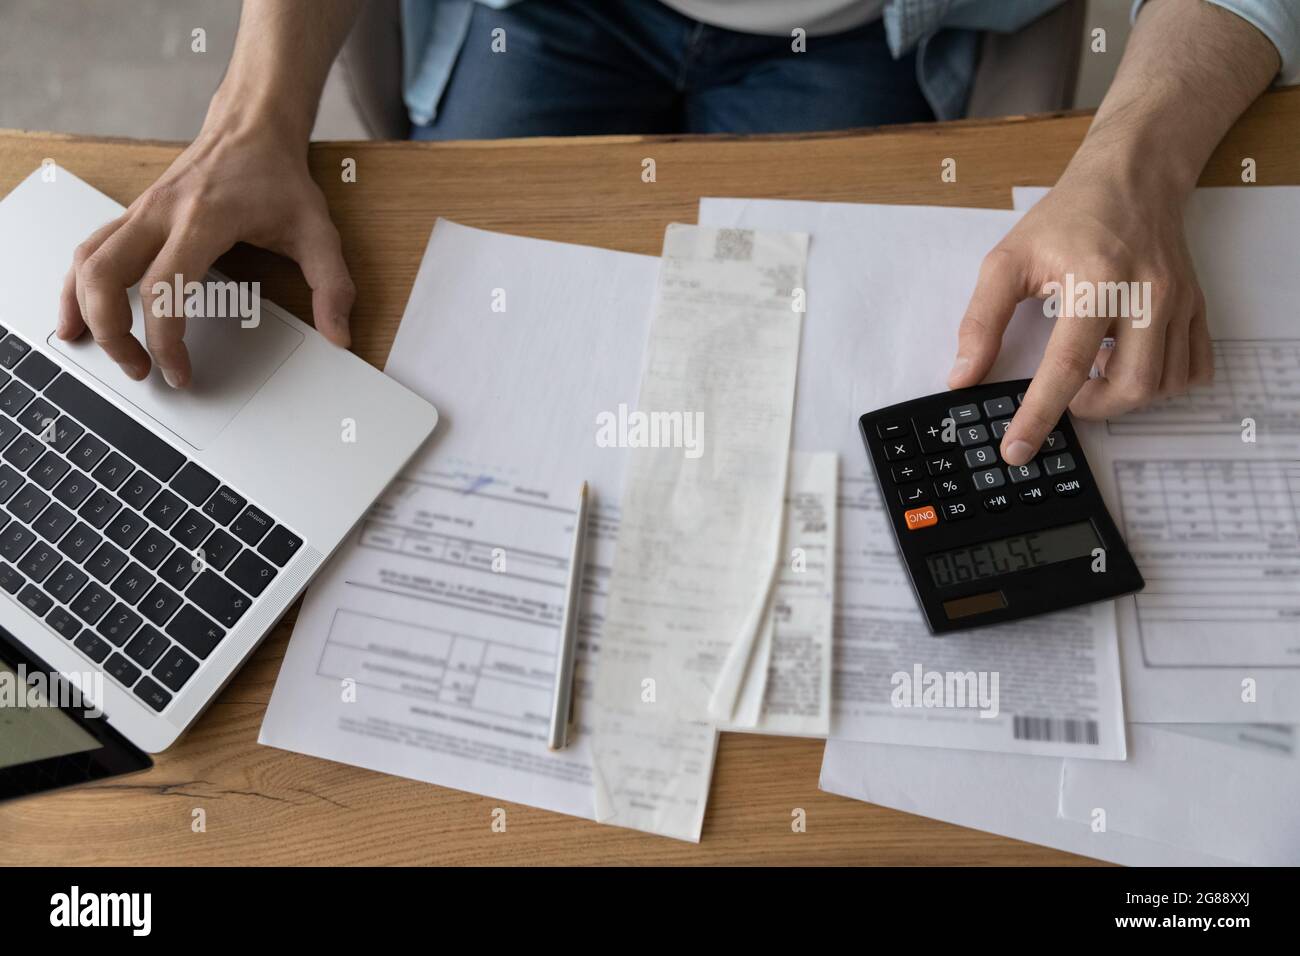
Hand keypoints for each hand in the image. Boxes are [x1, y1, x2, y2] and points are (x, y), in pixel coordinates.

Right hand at [58, 112, 353, 387]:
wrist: (252, 127)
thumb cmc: (279, 178)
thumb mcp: (318, 232)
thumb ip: (332, 287)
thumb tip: (339, 335)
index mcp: (202, 220)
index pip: (163, 289)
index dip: (165, 341)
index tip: (179, 373)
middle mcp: (159, 213)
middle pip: (104, 277)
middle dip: (112, 333)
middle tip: (139, 369)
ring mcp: (139, 211)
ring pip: (85, 262)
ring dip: (84, 310)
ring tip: (100, 349)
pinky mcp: (131, 214)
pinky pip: (88, 250)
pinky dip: (76, 285)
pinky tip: (78, 314)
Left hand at [948, 168, 1211, 465]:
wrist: (1131, 176)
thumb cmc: (1068, 216)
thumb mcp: (1008, 260)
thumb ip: (981, 320)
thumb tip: (963, 375)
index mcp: (1096, 281)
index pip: (1065, 367)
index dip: (1037, 416)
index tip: (1016, 449)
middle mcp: (1146, 294)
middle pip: (1129, 387)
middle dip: (1091, 409)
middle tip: (1064, 398)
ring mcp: (1179, 301)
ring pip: (1164, 385)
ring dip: (1124, 397)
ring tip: (1094, 371)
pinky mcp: (1195, 306)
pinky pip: (1192, 369)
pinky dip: (1160, 383)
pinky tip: (1128, 362)